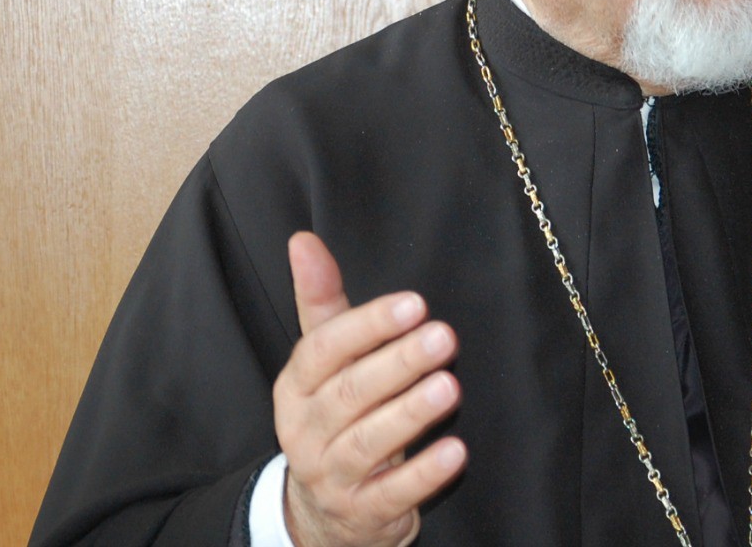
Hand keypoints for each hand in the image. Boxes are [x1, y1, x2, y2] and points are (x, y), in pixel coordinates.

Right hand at [275, 231, 465, 546]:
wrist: (324, 510)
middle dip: (398, 364)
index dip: (367, 326)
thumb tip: (303, 240)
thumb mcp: (323, 362)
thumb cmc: (333, 415)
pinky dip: (423, 474)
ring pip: (367, 443)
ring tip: (450, 386)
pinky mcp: (361, 511)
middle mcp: (304, 430)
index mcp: (295, 386)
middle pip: (349, 394)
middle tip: (444, 337)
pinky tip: (455, 451)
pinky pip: (392, 493)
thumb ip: (321, 302)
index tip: (414, 304)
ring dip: (410, 414)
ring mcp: (329, 475)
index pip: (324, 350)